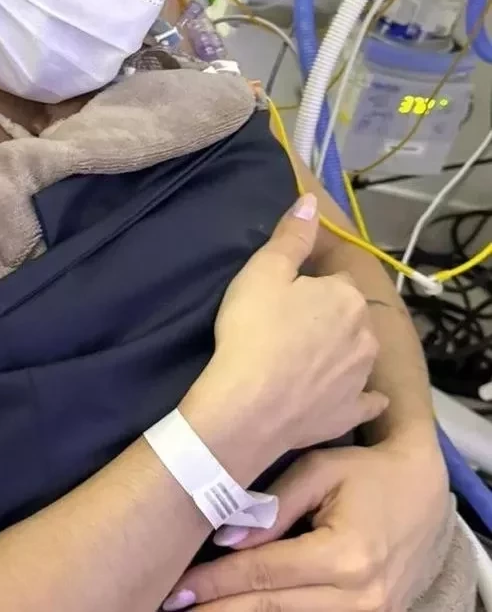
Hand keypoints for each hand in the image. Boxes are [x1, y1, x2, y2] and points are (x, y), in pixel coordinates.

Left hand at [165, 441, 450, 611]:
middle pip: (272, 610)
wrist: (424, 492)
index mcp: (344, 555)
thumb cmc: (366, 473)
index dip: (215, 581)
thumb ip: (274, 505)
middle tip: (173, 606)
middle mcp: (360, 597)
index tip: (177, 585)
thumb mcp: (320, 471)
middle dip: (218, 609)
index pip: (263, 573)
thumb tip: (225, 539)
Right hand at [197, 193, 386, 457]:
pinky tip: (347, 396)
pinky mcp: (351, 414)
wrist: (248, 405)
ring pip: (358, 354)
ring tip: (307, 359)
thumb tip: (311, 200)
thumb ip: (291, 235)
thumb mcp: (264, 270)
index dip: (312, 285)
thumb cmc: (253, 328)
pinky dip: (358, 396)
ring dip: (342, 352)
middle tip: (291, 324)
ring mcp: (362, 378)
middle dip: (330, 316)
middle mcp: (366, 334)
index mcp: (347, 296)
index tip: (287, 294)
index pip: (337, 280)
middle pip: (350, 316)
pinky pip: (365, 401)